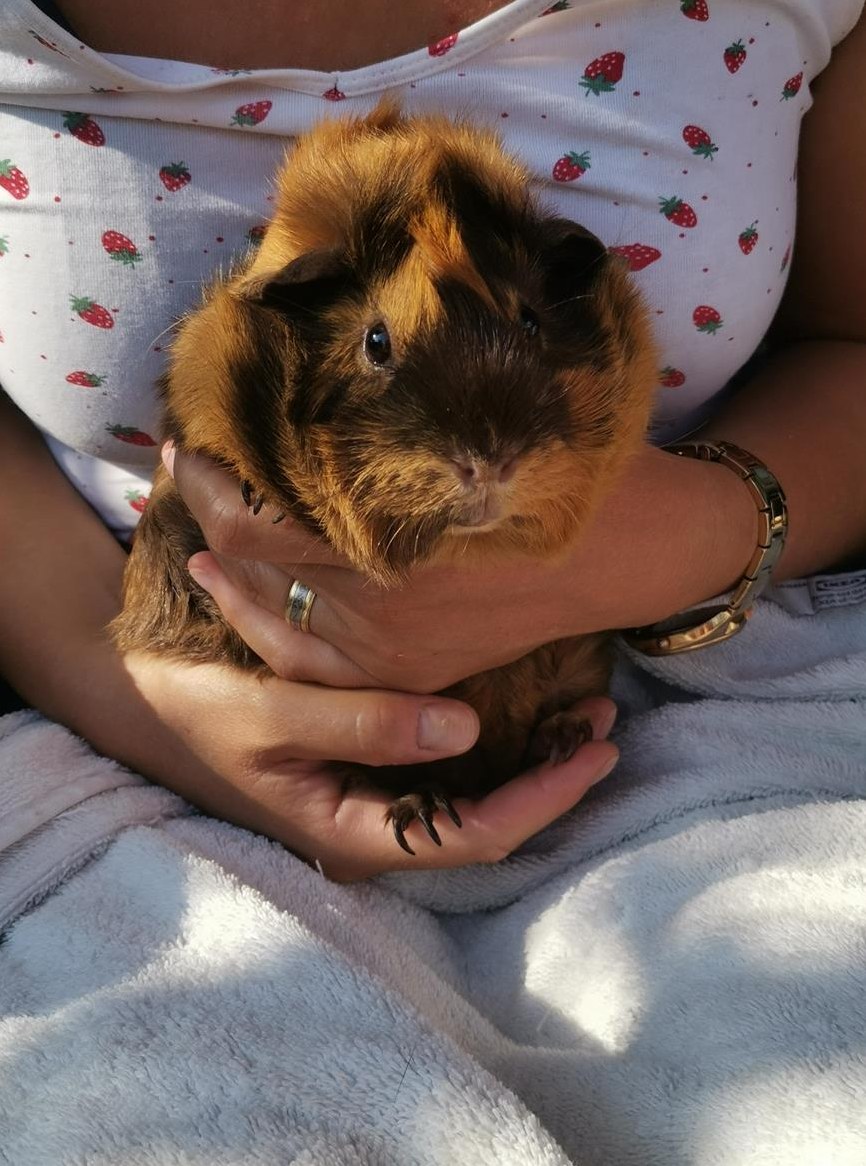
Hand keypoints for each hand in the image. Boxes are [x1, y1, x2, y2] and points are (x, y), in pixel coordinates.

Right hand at [89, 645, 617, 881]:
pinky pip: (448, 777)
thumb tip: (465, 728)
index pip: (474, 835)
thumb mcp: (273, 713)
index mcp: (353, 835)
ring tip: (584, 715)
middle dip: (550, 781)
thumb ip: (363, 721)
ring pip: (473, 801)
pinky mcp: (368, 778)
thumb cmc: (200, 712)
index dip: (541, 798)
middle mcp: (372, 833)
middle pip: (486, 825)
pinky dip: (494, 746)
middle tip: (604, 722)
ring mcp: (371, 808)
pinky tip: (524, 710)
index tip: (594, 751)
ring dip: (530, 762)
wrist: (146, 707)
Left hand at [165, 441, 755, 692]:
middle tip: (184, 455)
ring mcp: (390, 651)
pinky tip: (223, 584)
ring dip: (224, 555)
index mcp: (392, 534)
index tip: (196, 425)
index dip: (212, 467)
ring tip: (197, 510)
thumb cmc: (562, 463)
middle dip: (208, 501)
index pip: (253, 511)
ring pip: (269, 605)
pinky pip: (305, 657)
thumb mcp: (480, 406)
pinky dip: (257, 619)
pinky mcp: (405, 672)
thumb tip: (313, 336)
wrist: (630, 549)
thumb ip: (399, 393)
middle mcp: (378, 604)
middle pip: (250, 555)